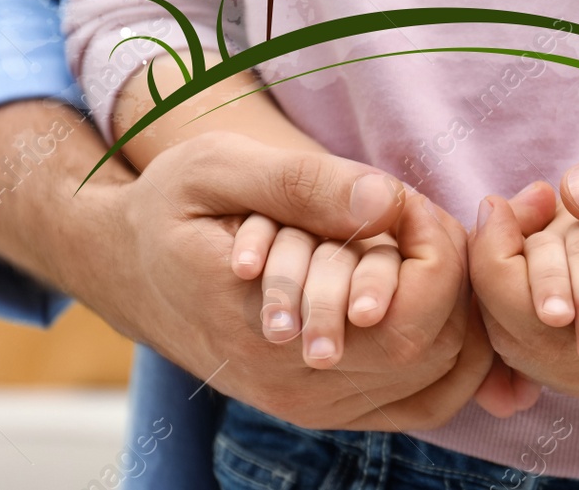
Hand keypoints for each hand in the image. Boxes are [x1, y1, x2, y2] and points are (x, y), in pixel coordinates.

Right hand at [82, 131, 492, 429]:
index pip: (407, 315)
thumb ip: (303, 184)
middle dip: (448, 276)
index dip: (436, 252)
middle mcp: (292, 383)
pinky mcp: (323, 410)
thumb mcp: (217, 168)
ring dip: (452, 311)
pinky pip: (423, 403)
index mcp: (265, 324)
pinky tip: (432, 295)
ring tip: (418, 250)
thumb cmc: (171, 209)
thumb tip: (385, 201)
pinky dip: (451, 353)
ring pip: (438, 379)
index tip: (405, 201)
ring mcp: (310, 406)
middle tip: (416, 220)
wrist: (125, 269)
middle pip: (434, 350)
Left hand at [470, 132, 578, 409]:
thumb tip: (572, 192)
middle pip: (523, 338)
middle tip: (513, 207)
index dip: (501, 253)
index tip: (512, 197)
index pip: (538, 307)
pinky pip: (564, 366)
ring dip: (521, 294)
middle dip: (502, 271)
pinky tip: (563, 259)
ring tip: (536, 226)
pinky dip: (544, 316)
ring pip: (536, 357)